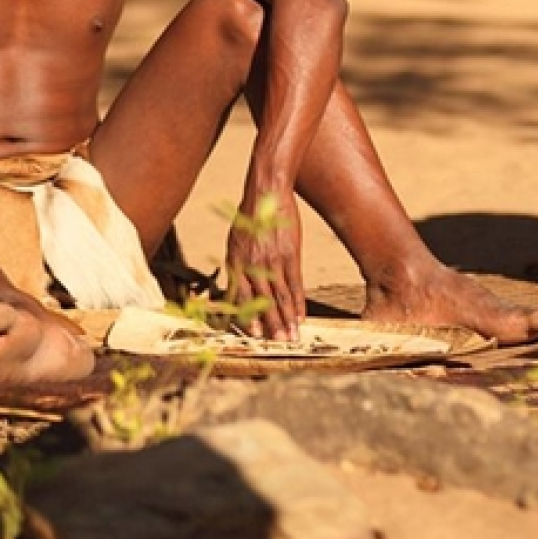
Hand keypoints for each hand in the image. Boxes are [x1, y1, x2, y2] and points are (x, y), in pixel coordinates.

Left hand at [223, 191, 305, 341]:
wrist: (267, 193)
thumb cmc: (250, 215)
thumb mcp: (236, 240)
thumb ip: (238, 264)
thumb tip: (240, 283)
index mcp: (236, 263)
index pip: (242, 298)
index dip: (250, 318)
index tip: (257, 336)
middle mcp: (252, 265)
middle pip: (263, 302)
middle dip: (271, 326)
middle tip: (279, 344)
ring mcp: (272, 261)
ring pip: (280, 297)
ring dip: (287, 319)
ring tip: (292, 336)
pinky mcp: (291, 254)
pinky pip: (295, 283)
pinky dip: (299, 301)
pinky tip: (301, 315)